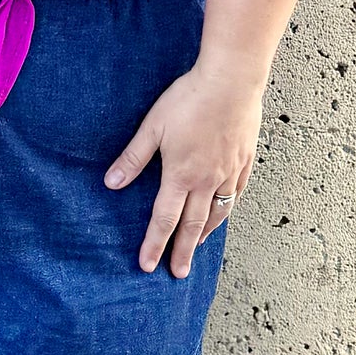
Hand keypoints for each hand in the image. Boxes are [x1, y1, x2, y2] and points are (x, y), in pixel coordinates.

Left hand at [105, 59, 260, 276]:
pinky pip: (236, 193)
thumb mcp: (153, 126)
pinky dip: (227, 209)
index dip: (154, 244)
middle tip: (178, 274)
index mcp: (181, 175)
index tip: (147, 266)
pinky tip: (223, 212)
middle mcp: (207, 180)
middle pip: (193, 225)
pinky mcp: (244, 160)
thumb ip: (133, 158)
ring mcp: (229, 172)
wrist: (232, 80)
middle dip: (183, 252)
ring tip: (198, 248)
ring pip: (218, 213)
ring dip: (205, 234)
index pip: (164, 219)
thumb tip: (111, 184)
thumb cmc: (189, 99)